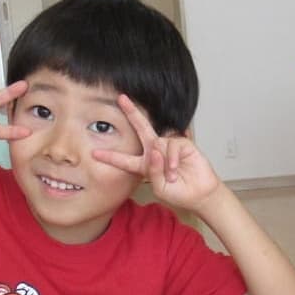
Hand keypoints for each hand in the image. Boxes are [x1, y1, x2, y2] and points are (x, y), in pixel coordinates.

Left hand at [95, 95, 219, 211]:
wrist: (199, 195)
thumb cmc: (179, 194)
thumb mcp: (159, 187)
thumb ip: (152, 171)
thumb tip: (155, 151)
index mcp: (145, 166)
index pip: (124, 160)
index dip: (110, 156)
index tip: (94, 153)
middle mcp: (155, 153)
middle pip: (141, 129)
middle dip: (131, 113)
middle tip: (121, 99)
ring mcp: (169, 147)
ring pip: (157, 144)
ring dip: (163, 162)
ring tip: (172, 175)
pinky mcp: (183, 144)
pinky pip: (172, 145)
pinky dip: (172, 158)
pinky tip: (175, 169)